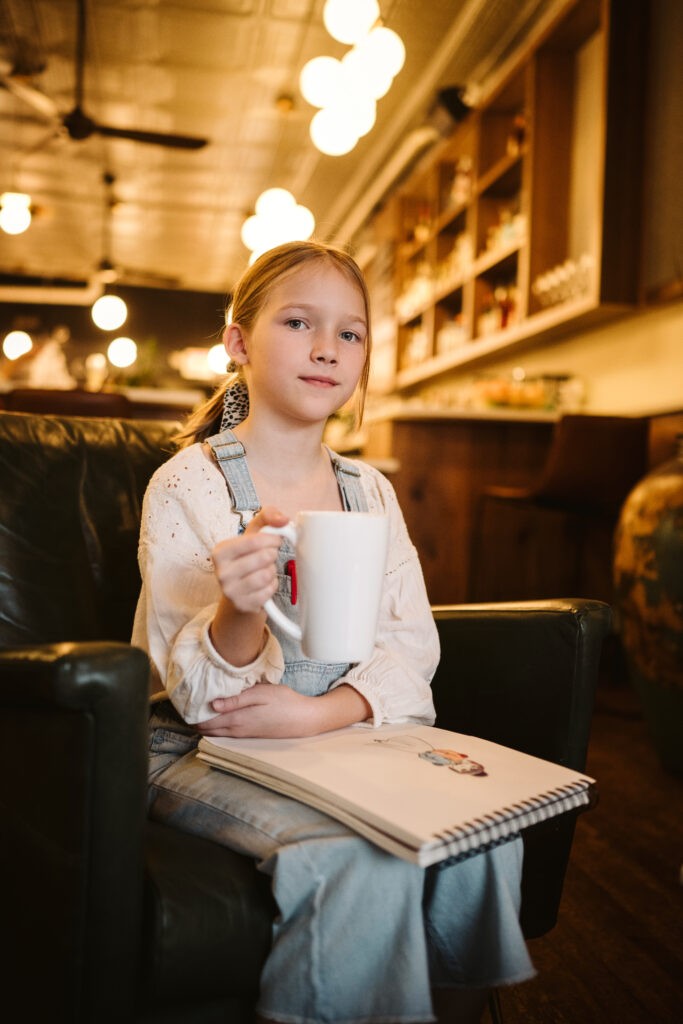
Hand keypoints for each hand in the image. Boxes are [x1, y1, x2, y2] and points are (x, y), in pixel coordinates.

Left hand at [195, 683, 318, 737]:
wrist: (304, 719)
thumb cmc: (285, 702)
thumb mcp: (261, 694)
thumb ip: (236, 699)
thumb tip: (213, 704)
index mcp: (237, 720)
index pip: (206, 721)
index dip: (192, 713)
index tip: (185, 701)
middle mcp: (237, 730)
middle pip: (207, 729)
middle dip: (195, 719)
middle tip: (187, 704)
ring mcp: (243, 734)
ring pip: (215, 732)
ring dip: (205, 723)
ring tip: (197, 709)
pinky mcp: (249, 734)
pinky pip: (225, 732)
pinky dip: (216, 725)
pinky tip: (216, 715)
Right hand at [212, 505, 288, 613]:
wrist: (238, 591)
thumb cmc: (247, 557)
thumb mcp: (252, 534)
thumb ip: (267, 517)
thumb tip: (283, 519)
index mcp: (220, 551)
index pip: (255, 541)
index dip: (272, 539)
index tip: (275, 541)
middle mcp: (221, 572)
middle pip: (264, 557)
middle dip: (272, 555)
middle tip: (269, 556)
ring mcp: (230, 591)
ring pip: (267, 575)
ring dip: (272, 571)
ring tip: (264, 570)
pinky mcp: (242, 605)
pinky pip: (268, 591)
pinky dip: (272, 586)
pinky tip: (263, 584)